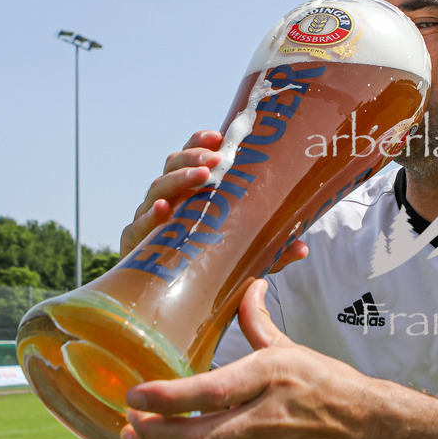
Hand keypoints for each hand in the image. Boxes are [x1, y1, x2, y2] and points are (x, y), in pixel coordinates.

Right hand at [119, 130, 307, 268]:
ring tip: (201, 176)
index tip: (219, 137)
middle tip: (215, 158)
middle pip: (173, 166)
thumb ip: (270, 250)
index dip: (200, 143)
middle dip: (192, 156)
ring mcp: (149, 221)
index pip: (192, 159)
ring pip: (158, 190)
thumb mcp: (245, 257)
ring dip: (179, 179)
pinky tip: (165, 211)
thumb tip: (303, 247)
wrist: (171, 302)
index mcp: (191, 194)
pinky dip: (150, 216)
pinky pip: (138, 227)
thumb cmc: (208, 267)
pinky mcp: (135, 245)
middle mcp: (168, 201)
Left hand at [120, 279, 379, 438]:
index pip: (210, 392)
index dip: (166, 398)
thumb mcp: (294, 350)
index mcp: (271, 378)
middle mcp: (265, 419)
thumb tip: (248, 286)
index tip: (134, 393)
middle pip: (195, 438)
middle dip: (151, 433)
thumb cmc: (332, 386)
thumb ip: (259, 322)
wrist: (372, 431)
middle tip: (128, 419)